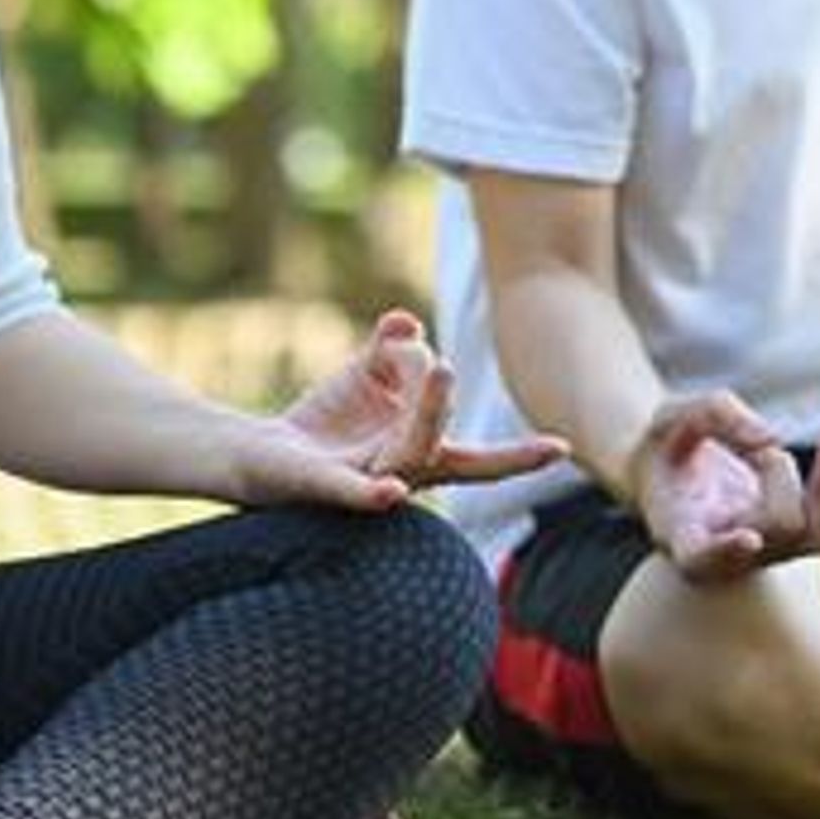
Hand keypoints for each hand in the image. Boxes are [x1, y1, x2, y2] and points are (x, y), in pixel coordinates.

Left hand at [241, 309, 568, 512]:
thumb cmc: (328, 420)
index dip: (521, 455)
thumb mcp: (370, 370)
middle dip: (444, 400)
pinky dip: (375, 493)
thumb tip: (407, 324)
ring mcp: (367, 483)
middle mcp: (403, 472)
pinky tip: (394, 490)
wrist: (256, 453)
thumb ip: (394, 346)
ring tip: (441, 370)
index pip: (481, 457)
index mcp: (422, 449)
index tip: (563, 449)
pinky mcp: (326, 488)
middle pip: (438, 438)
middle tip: (447, 365)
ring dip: (426, 414)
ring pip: (408, 454)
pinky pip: (355, 494)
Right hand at [629, 390, 819, 581]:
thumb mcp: (672, 415)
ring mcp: (759, 551)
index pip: (701, 556)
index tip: (748, 538)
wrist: (667, 470)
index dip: (725, 551)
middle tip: (761, 452)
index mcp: (680, 531)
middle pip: (778, 528)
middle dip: (782, 475)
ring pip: (814, 538)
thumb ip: (716, 414)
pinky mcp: (784, 538)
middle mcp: (723, 553)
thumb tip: (772, 438)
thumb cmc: (665, 444)